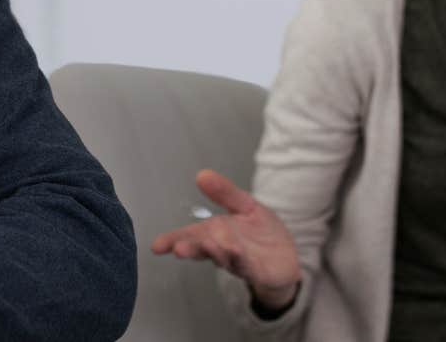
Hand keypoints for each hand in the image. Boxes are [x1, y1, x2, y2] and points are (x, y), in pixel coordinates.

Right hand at [151, 169, 300, 310]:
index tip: (157, 246)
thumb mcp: (246, 206)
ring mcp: (240, 262)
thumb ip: (225, 193)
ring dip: (216, 253)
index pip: (190, 236)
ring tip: (209, 244)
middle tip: (179, 249)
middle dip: (192, 248)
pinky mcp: (259, 271)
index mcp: (215, 233)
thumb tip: (202, 174)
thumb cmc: (262, 234)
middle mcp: (223, 250)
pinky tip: (236, 252)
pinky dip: (241, 260)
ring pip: (225, 258)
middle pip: (204, 249)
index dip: (173, 240)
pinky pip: (248, 266)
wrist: (288, 259)